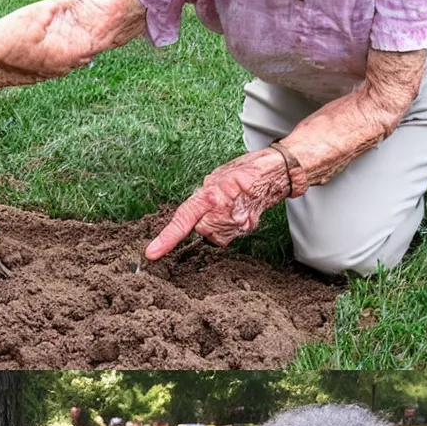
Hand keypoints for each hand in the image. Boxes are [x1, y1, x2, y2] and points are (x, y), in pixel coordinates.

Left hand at [146, 148, 290, 259]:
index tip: (152, 253)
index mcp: (210, 198)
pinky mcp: (247, 229)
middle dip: (203, 222)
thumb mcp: (214, 178)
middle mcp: (223, 214)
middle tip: (216, 205)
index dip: (166, 239)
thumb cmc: (245, 171)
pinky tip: (239, 211)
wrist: (275, 174)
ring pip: (215, 236)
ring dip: (218, 225)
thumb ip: (202, 197)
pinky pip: (229, 234)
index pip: (182, 221)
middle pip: (200, 231)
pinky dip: (230, 225)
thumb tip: (195, 212)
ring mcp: (237, 224)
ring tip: (230, 206)